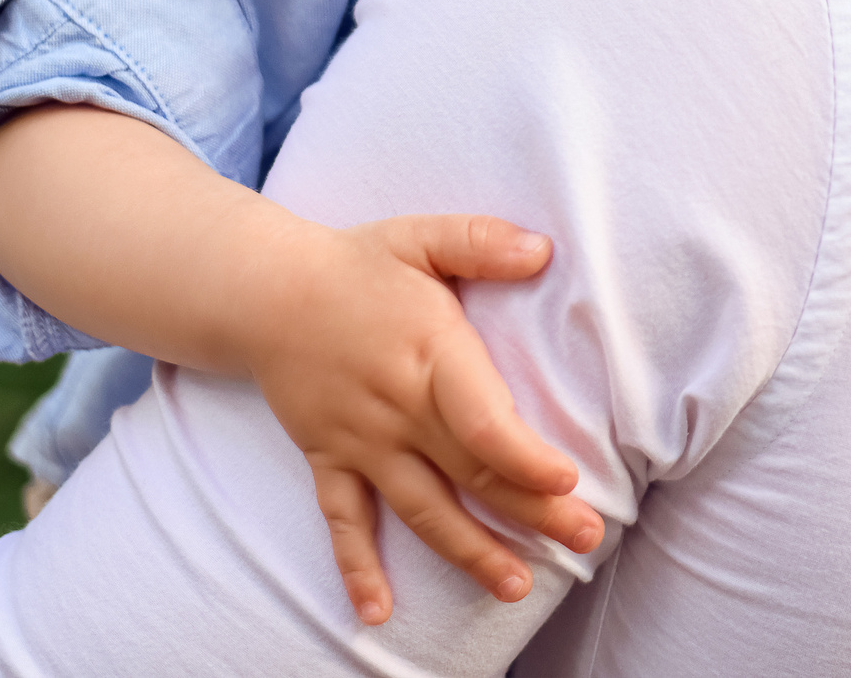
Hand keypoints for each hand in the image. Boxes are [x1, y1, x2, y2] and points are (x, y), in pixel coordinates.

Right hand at [242, 212, 605, 625]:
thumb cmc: (358, 265)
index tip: (567, 482)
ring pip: (421, 509)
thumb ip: (481, 242)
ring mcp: (361, 442)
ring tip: (516, 585)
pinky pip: (342, 521)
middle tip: (586, 540)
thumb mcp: (421, 237)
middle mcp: (397, 408)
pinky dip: (356, 567)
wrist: (264, 293)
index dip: (524, 458)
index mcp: (429, 353)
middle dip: (531, 511)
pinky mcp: (329, 459)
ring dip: (469, 551)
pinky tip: (377, 613)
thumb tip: (544, 249)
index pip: (480, 420)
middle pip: (471, 472)